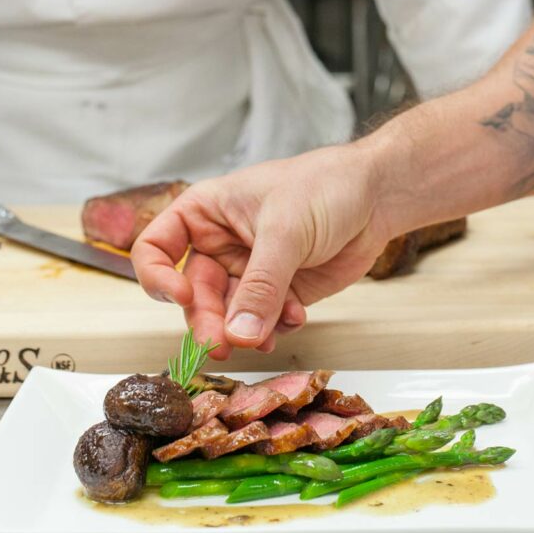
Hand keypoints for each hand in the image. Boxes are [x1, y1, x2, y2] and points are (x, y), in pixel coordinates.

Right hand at [131, 145, 390, 359]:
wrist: (377, 196)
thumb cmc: (325, 186)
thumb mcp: (285, 231)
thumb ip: (261, 285)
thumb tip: (238, 333)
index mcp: (204, 213)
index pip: (156, 247)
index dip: (158, 276)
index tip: (181, 296)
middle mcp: (219, 246)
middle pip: (195, 295)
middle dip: (208, 322)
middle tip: (224, 345)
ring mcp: (248, 272)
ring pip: (228, 316)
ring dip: (243, 332)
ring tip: (266, 338)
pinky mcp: (278, 294)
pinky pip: (262, 324)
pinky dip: (274, 329)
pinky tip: (296, 317)